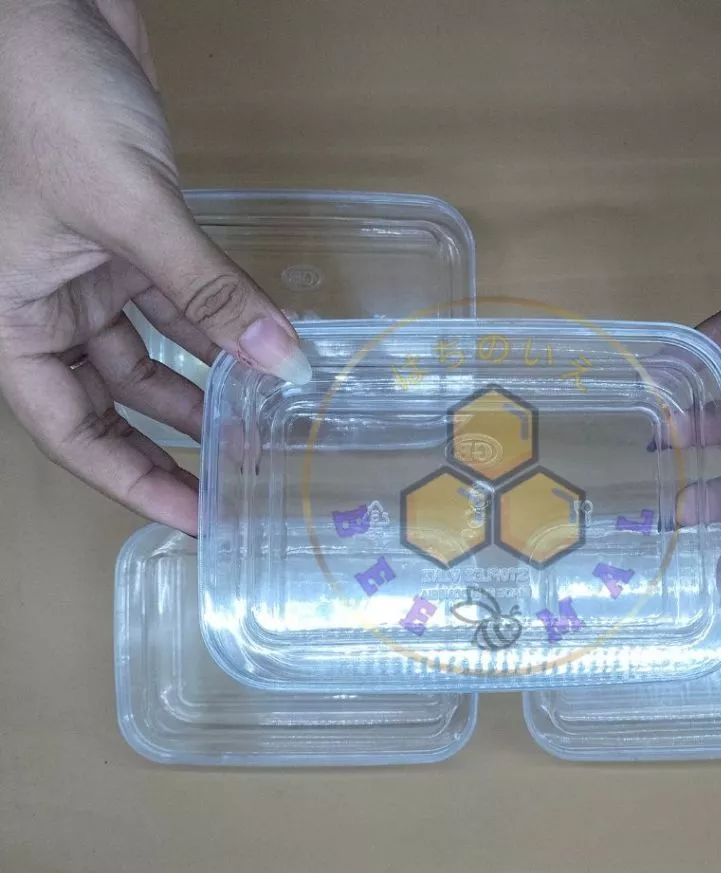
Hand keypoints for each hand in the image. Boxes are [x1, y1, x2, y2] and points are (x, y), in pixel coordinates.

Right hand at [0, 0, 310, 533]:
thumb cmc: (36, 91)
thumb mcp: (126, 206)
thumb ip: (207, 289)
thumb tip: (280, 361)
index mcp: (9, 318)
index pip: (71, 431)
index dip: (133, 482)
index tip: (195, 519)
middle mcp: (44, 304)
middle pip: (110, 404)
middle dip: (172, 444)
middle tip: (235, 487)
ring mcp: (87, 270)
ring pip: (149, 355)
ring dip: (204, 389)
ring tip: (258, 430)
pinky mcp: (128, 235)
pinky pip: (176, 301)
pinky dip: (218, 327)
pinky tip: (260, 353)